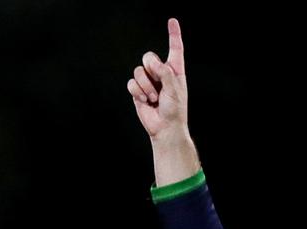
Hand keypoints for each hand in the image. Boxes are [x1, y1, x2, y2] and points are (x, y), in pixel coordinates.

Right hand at [128, 18, 188, 141]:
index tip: (172, 21)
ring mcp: (148, 82)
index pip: (175, 49)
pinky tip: (145, 101)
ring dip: (145, 86)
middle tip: (157, 82)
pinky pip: (132, 83)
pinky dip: (138, 92)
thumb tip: (154, 64)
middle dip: (151, 67)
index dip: (173, 35)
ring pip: (138, 71)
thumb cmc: (175, 111)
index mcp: (175, 71)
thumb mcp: (175, 90)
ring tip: (153, 98)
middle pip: (149, 57)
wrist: (165, 129)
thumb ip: (166, 73)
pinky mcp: (138, 91)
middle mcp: (161, 74)